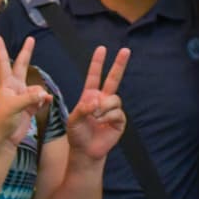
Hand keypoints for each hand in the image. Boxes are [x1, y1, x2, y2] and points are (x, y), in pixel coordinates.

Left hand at [0, 36, 52, 149]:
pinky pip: (41, 99)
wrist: (3, 139)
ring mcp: (22, 97)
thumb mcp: (14, 107)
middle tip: (31, 39)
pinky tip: (45, 103)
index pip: (4, 63)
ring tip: (37, 103)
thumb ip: (30, 98)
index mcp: (6, 85)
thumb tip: (44, 93)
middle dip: (27, 53)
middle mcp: (14, 88)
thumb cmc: (2, 121)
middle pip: (22, 66)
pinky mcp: (29, 107)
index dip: (2, 49)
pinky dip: (44, 100)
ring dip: (40, 93)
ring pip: (36, 87)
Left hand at [66, 45, 129, 160]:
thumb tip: (96, 101)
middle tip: (126, 50)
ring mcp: (112, 109)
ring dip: (103, 108)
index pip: (94, 76)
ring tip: (95, 117)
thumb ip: (82, 109)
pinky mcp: (119, 119)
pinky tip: (102, 123)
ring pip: (113, 99)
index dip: (98, 63)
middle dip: (119, 64)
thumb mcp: (73, 119)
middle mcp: (102, 99)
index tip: (102, 49)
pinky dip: (107, 117)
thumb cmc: (76, 134)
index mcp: (89, 95)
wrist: (85, 150)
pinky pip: (116, 112)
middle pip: (113, 79)